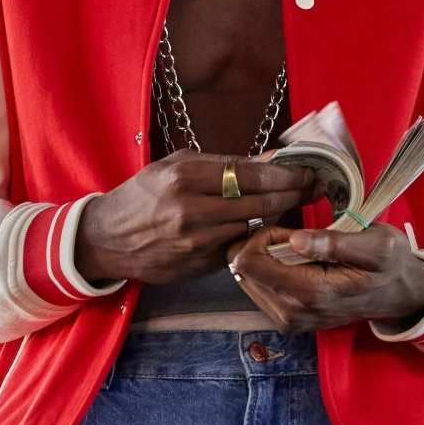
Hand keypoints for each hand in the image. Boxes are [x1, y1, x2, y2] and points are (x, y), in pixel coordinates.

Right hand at [74, 153, 315, 286]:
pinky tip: (272, 224)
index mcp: (184, 179)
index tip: (306, 168)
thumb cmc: (144, 195)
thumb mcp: (176, 166)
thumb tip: (269, 158)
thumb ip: (222, 162)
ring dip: (281, 215)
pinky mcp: (201, 266)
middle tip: (315, 185)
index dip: (285, 173)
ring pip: (255, 227)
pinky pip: (241, 247)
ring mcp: (197, 243)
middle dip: (294, 193)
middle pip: (260, 202)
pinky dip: (259, 235)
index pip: (250, 175)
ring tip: (299, 201)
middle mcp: (191, 212)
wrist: (108, 239)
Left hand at [226, 223, 423, 333]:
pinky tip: (295, 265)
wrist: (401, 296)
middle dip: (260, 247)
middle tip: (293, 238)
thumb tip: (293, 240)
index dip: (261, 237)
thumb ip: (335, 243)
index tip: (288, 229)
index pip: (250, 263)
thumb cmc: (390, 265)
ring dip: (264, 260)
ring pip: (247, 281)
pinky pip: (259, 291)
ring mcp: (289, 322)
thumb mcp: (377, 245)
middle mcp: (293, 314)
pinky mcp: (288, 323)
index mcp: (311, 293)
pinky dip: (269, 273)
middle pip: (243, 272)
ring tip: (296, 252)